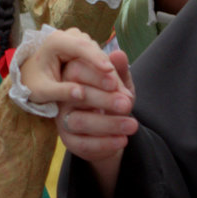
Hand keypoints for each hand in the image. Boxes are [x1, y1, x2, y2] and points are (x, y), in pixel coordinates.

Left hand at [17, 29, 130, 114]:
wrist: (29, 76)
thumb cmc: (32, 83)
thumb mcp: (42, 91)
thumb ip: (60, 92)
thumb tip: (81, 95)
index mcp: (55, 41)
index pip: (79, 47)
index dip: (96, 58)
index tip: (109, 70)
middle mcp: (67, 36)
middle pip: (92, 49)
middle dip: (106, 67)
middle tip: (118, 85)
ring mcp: (77, 40)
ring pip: (97, 52)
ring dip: (108, 69)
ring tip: (119, 88)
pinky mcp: (82, 47)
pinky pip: (97, 57)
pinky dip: (105, 71)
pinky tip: (114, 85)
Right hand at [58, 51, 138, 197]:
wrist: (111, 129)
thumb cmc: (113, 99)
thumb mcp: (119, 85)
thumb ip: (119, 71)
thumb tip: (119, 53)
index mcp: (72, 76)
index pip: (77, 71)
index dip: (98, 77)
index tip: (117, 84)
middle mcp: (63, 97)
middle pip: (79, 96)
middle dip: (105, 100)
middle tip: (127, 104)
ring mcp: (63, 119)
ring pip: (80, 122)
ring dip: (109, 124)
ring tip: (133, 125)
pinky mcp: (68, 141)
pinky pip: (84, 144)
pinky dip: (106, 143)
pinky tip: (124, 140)